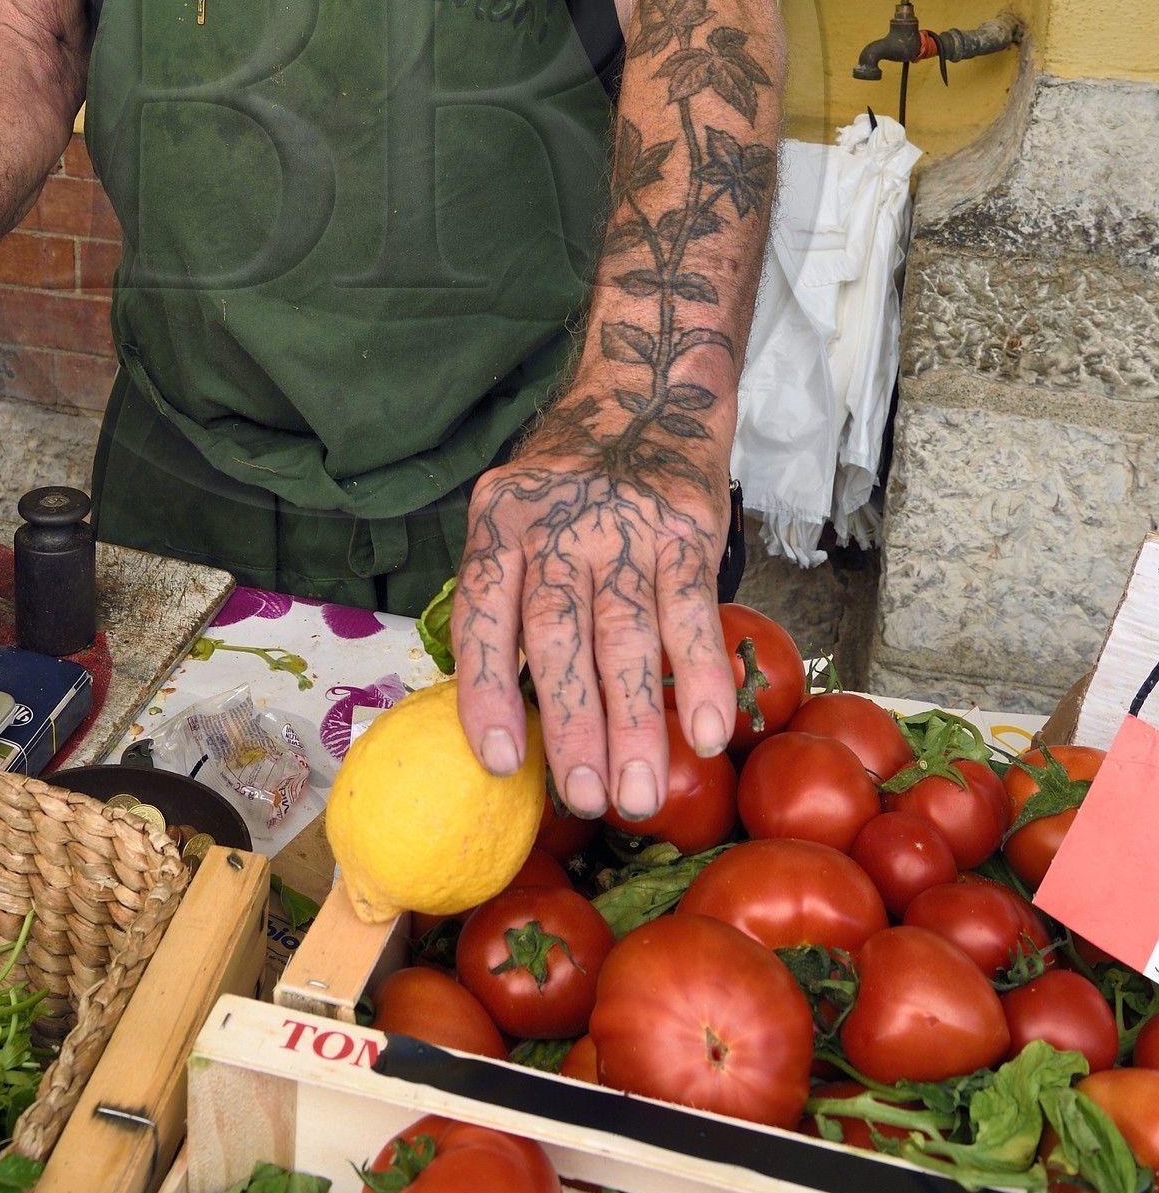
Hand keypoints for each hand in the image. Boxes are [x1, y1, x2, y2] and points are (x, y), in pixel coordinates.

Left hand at [451, 436, 735, 823]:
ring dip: (635, 721)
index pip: (482, 613)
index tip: (501, 761)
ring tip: (641, 792)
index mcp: (500, 523)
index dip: (487, 690)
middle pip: (558, 635)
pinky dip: (703, 674)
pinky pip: (693, 609)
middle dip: (572, 725)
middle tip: (586, 799)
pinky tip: (709, 732)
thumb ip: (510, 598)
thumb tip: (507, 717)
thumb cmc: (571, 484)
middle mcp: (558, 522)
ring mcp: (625, 523)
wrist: (646, 393)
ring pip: (626, 634)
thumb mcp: (517, 517)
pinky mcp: (688, 526)